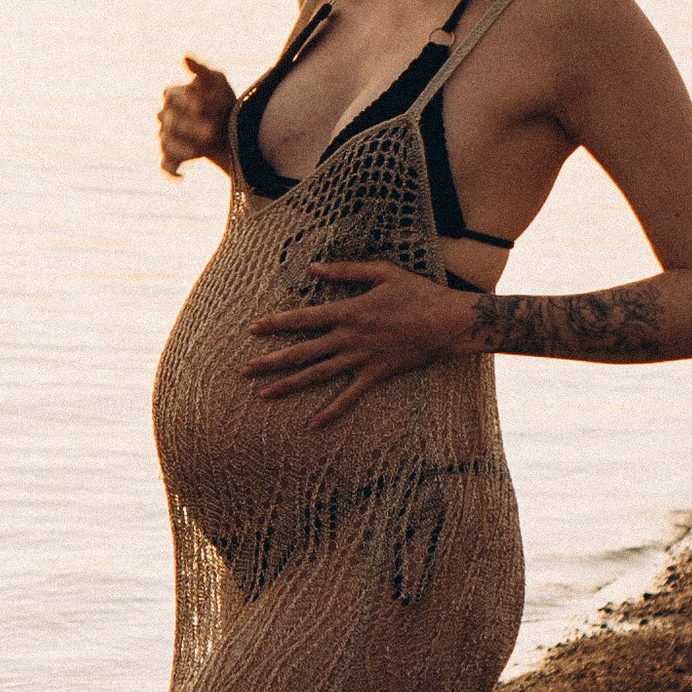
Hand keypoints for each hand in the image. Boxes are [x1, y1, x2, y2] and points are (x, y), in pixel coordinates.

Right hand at [159, 55, 236, 178]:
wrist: (232, 131)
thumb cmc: (223, 102)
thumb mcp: (218, 83)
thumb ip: (202, 71)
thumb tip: (184, 57)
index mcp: (173, 95)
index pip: (172, 96)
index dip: (186, 101)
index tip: (203, 105)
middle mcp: (165, 116)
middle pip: (171, 121)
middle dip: (191, 126)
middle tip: (213, 131)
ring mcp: (166, 137)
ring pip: (167, 143)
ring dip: (182, 148)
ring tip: (198, 152)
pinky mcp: (172, 157)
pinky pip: (165, 165)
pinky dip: (171, 171)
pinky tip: (183, 176)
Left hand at [246, 256, 471, 421]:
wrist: (447, 322)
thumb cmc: (417, 292)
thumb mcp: (382, 272)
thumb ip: (345, 270)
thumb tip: (314, 267)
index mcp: (348, 311)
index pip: (303, 319)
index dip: (276, 323)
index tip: (253, 328)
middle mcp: (349, 338)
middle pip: (302, 351)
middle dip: (271, 361)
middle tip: (244, 370)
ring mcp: (361, 359)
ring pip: (318, 375)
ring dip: (289, 385)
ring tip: (264, 395)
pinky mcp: (376, 375)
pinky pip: (350, 396)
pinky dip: (331, 412)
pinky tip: (312, 424)